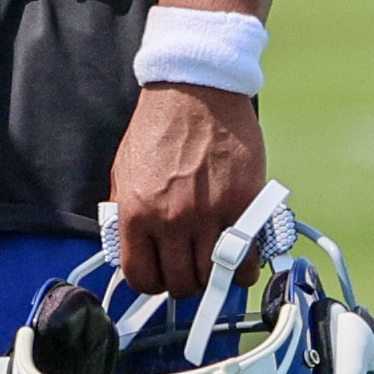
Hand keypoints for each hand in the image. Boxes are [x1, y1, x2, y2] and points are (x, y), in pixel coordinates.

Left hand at [108, 84, 265, 298]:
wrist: (194, 90)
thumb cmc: (159, 128)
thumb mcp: (124, 173)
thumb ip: (127, 215)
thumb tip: (134, 250)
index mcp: (137, 213)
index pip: (142, 278)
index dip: (153, 283)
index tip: (163, 276)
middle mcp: (172, 219)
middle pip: (181, 283)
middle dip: (186, 282)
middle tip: (192, 268)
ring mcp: (211, 213)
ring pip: (215, 276)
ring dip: (216, 276)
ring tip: (217, 262)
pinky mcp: (244, 204)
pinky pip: (248, 256)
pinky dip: (246, 265)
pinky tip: (242, 256)